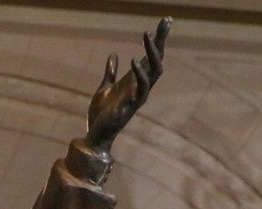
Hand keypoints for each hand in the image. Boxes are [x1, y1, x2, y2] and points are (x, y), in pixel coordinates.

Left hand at [84, 18, 169, 155]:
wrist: (95, 134)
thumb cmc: (102, 113)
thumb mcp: (104, 87)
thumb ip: (110, 72)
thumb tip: (114, 55)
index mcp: (134, 80)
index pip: (150, 56)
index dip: (158, 39)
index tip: (165, 21)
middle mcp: (140, 87)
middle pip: (157, 60)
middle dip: (161, 41)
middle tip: (165, 22)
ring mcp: (137, 97)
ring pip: (153, 73)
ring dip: (151, 53)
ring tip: (147, 35)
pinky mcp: (130, 107)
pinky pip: (140, 90)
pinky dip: (139, 75)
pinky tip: (133, 61)